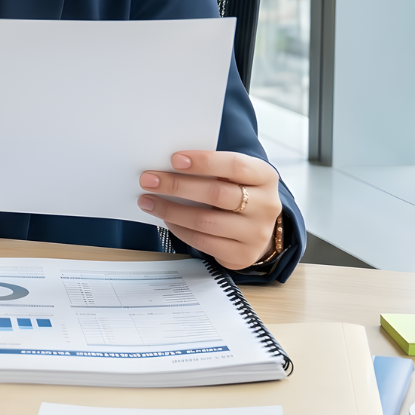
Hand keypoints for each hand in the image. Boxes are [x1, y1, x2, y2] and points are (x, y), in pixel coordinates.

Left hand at [137, 151, 282, 270]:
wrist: (258, 229)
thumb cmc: (239, 194)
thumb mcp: (235, 176)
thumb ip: (212, 169)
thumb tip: (168, 166)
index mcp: (265, 177)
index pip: (235, 166)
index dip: (204, 162)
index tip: (174, 159)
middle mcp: (266, 205)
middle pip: (217, 194)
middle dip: (177, 186)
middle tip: (148, 180)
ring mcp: (256, 233)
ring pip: (206, 220)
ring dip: (171, 210)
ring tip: (148, 201)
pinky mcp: (242, 254)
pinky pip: (203, 242)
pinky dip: (180, 229)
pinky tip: (166, 219)